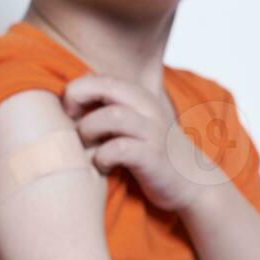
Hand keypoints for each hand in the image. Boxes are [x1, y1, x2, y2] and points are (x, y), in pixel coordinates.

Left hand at [63, 74, 216, 213]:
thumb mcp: (135, 122)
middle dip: (78, 100)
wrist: (191, 182)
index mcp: (139, 96)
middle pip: (106, 86)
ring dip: (89, 129)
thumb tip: (75, 91)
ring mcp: (152, 132)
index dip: (76, 90)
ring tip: (86, 145)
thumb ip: (111, 105)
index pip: (100, 77)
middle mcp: (147, 108)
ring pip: (112, 115)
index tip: (68, 112)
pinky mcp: (152, 157)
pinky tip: (103, 165)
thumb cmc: (152, 151)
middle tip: (69, 123)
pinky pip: (120, 149)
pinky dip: (103, 156)